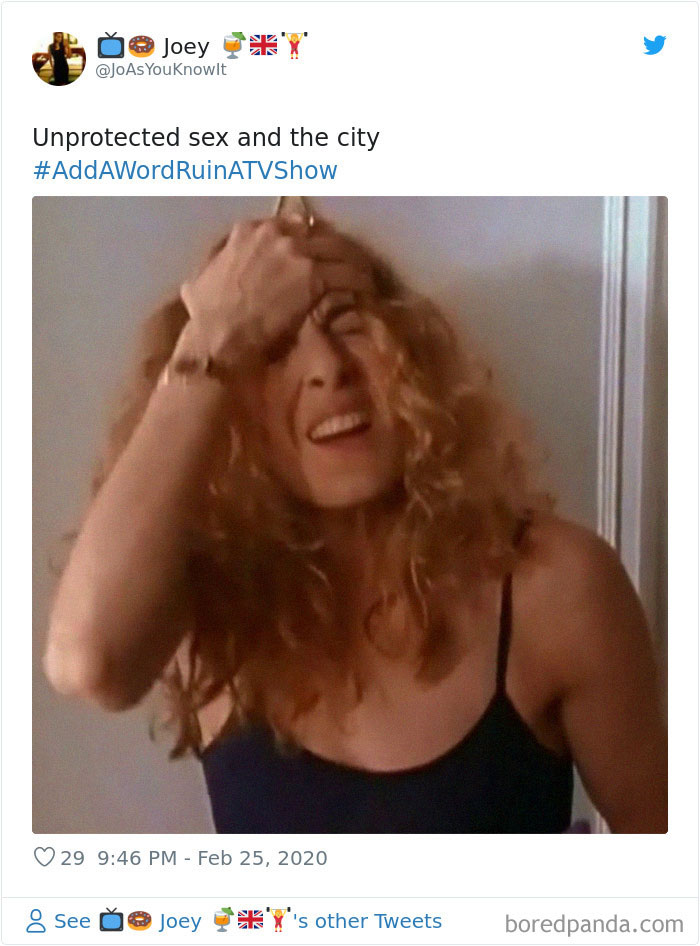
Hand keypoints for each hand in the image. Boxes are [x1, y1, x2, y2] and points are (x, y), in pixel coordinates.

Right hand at [179, 218, 374, 363]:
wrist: (218, 338)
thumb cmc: (206, 316)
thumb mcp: (202, 277)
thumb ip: (219, 261)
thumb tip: (222, 261)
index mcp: (249, 230)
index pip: (292, 224)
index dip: (309, 240)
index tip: (317, 253)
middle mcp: (276, 234)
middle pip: (321, 234)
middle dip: (336, 249)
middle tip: (349, 265)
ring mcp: (298, 254)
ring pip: (340, 250)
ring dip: (355, 264)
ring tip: (366, 277)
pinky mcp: (315, 278)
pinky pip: (349, 274)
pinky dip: (361, 282)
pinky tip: (367, 292)